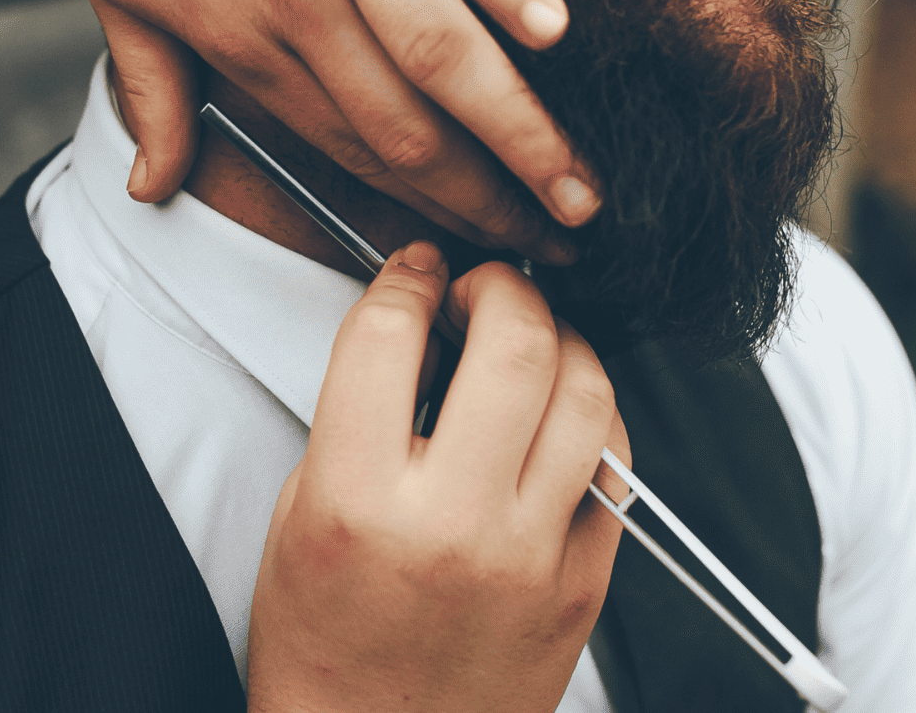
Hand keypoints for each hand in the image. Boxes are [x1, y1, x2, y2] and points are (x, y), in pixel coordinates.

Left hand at [0, 0, 602, 262]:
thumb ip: (153, 96)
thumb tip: (150, 187)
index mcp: (244, 44)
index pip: (355, 155)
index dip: (430, 216)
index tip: (488, 256)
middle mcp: (294, 2)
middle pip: (411, 125)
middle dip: (493, 200)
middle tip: (564, 248)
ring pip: (438, 49)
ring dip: (516, 127)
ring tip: (577, 188)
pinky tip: (549, 29)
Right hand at [247, 243, 629, 712]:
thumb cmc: (326, 644)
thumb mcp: (298, 518)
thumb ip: (357, 418)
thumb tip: (420, 325)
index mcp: (358, 503)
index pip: (388, 337)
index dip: (404, 278)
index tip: (414, 271)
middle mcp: (454, 524)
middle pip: (513, 344)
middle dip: (499, 287)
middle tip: (481, 290)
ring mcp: (532, 555)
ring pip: (587, 391)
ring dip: (561, 341)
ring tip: (529, 342)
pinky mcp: (585, 583)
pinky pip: (617, 463)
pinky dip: (593, 416)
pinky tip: (560, 412)